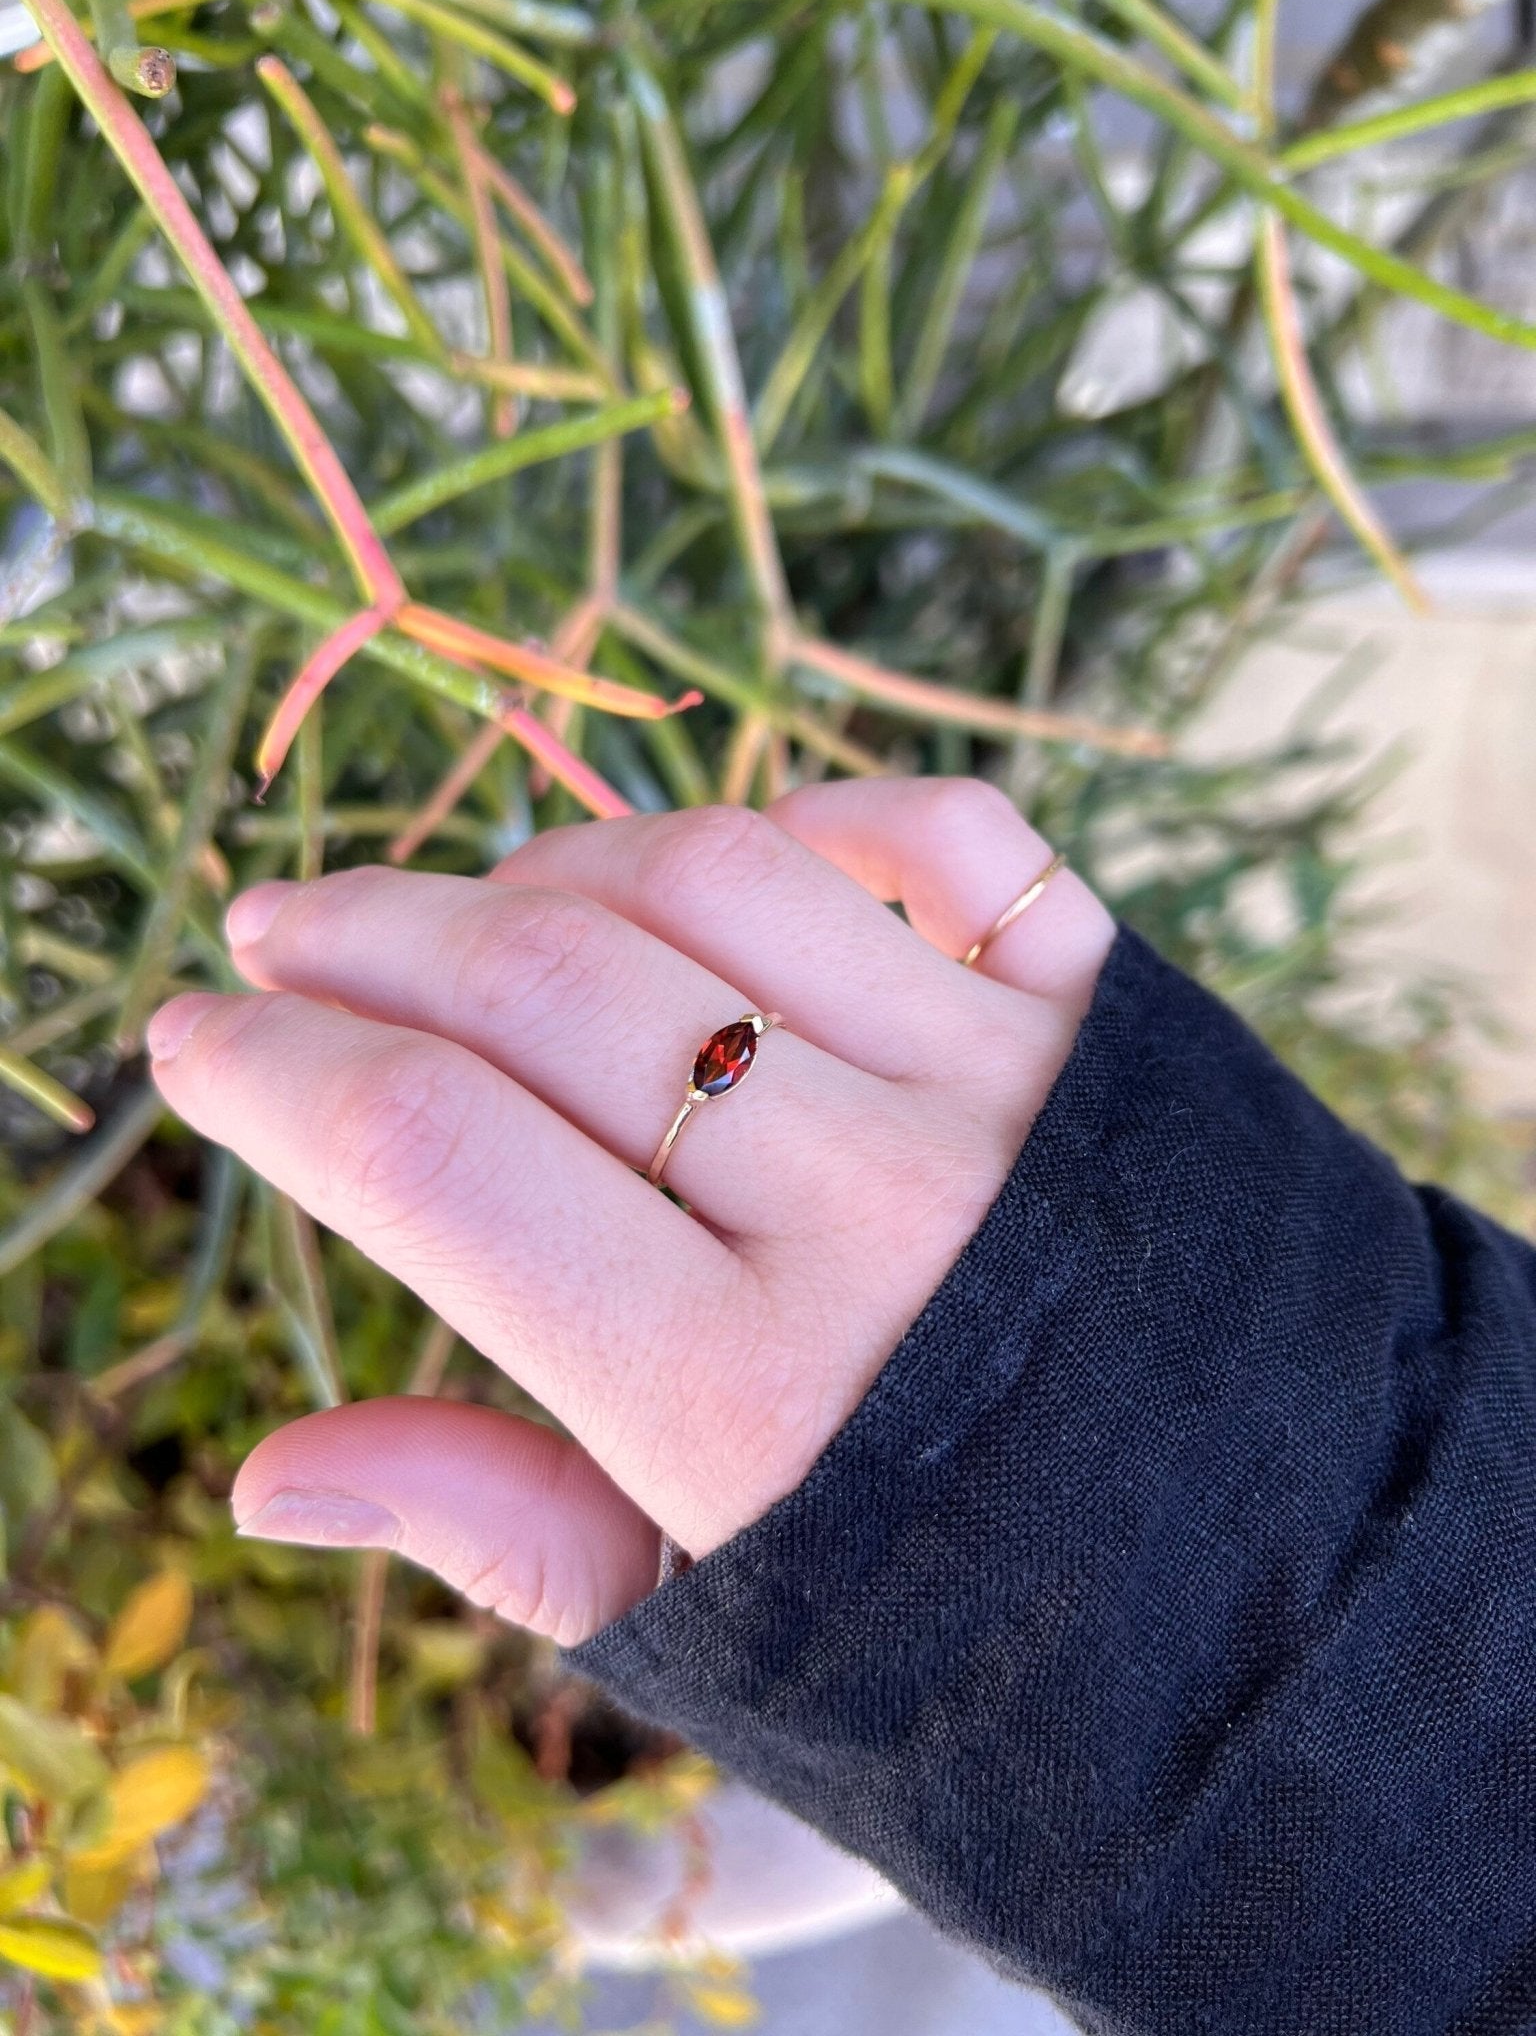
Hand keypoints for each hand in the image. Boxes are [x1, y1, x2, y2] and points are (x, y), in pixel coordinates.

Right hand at [147, 779, 1113, 1643]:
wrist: (1272, 1592)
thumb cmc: (956, 1617)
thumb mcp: (718, 1622)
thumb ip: (502, 1525)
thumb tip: (268, 1474)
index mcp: (737, 1390)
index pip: (430, 1156)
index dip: (272, 1071)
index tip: (191, 1037)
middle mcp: (870, 1210)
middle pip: (546, 986)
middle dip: (365, 935)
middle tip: (277, 928)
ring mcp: (1003, 1092)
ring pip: (712, 878)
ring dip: (550, 864)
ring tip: (475, 908)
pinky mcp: (1109, 1022)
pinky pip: (942, 841)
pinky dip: (816, 817)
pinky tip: (727, 865)